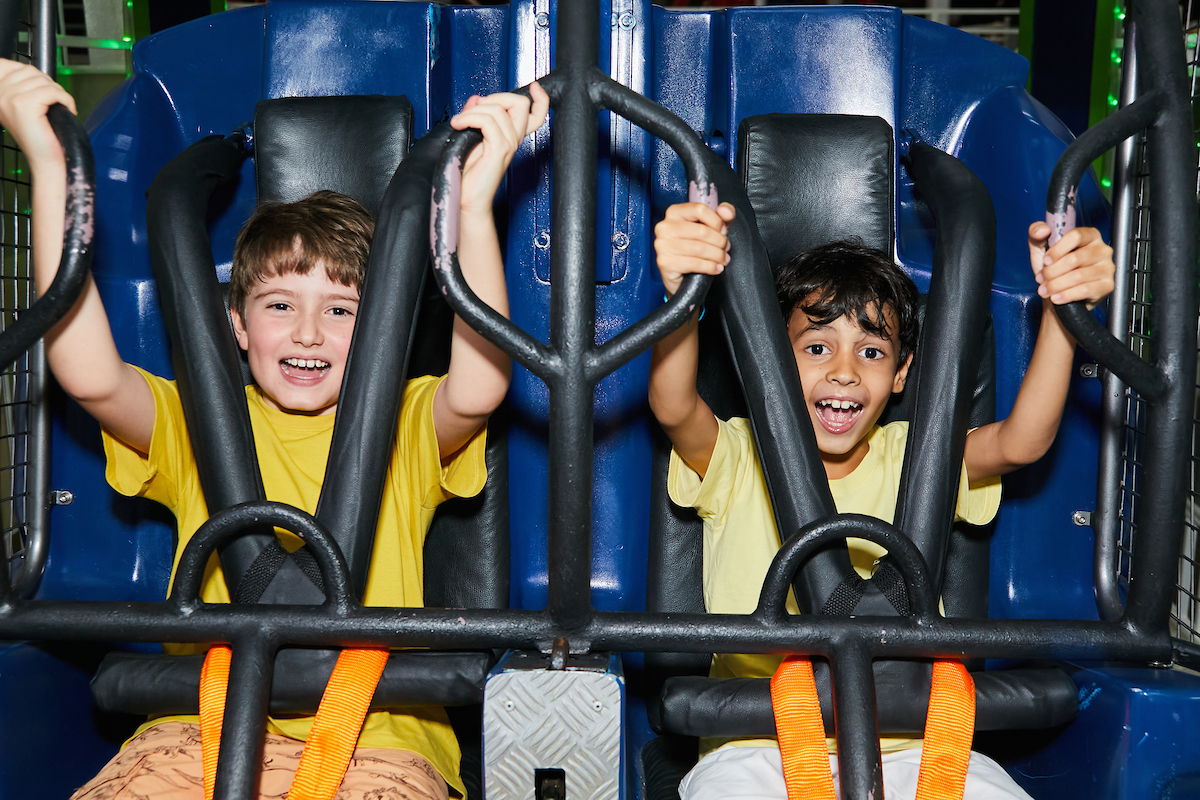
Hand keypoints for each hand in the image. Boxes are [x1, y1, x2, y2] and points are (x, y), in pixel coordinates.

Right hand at [0, 59, 74, 168]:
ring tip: (57, 109)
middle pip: (29, 70)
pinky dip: (65, 100)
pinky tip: (66, 111)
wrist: (45, 160)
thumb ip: (20, 86)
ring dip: (58, 93)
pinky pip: (52, 91)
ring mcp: (9, 99)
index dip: (30, 73)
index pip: (7, 64)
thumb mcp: (23, 106)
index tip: (39, 91)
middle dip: (48, 84)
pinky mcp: (24, 106)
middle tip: (53, 103)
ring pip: (43, 80)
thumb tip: (31, 71)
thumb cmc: (40, 135)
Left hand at [451, 81, 548, 216]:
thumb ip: (476, 116)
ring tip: (459, 121)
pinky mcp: (498, 150)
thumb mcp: (471, 138)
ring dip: (473, 110)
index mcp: (511, 137)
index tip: (535, 86)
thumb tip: (475, 99)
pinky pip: (487, 121)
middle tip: (474, 109)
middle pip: (520, 103)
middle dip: (495, 96)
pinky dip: (469, 117)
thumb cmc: (468, 176)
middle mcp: (513, 140)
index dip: (540, 98)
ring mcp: (508, 145)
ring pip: (498, 109)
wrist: (465, 198)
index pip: (536, 115)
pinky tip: (458, 124)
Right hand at [653, 201, 734, 296]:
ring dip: (717, 255)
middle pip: (702, 231)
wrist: (679, 274)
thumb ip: (721, 217)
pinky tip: (716, 268)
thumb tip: (726, 212)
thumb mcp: (710, 229)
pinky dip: (710, 267)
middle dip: (719, 242)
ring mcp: (663, 245)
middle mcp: (665, 227)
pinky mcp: (665, 262)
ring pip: (700, 249)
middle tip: (725, 248)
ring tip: (722, 259)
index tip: (722, 231)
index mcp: (675, 212)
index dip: (716, 221)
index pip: (700, 210)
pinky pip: (695, 263)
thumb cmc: (693, 249)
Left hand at [1028, 221, 1113, 308]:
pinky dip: (1066, 295)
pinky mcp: (1107, 285)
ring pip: (1078, 276)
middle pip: (1075, 258)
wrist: (1059, 293)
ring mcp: (1107, 268)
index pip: (1076, 236)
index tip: (1045, 260)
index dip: (1057, 249)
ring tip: (1045, 290)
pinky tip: (1056, 297)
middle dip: (1052, 271)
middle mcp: (1102, 250)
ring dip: (1056, 285)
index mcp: (1089, 236)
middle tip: (1041, 278)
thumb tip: (1042, 230)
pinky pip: (1085, 290)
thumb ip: (1037, 234)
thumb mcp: (1041, 249)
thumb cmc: (1054, 269)